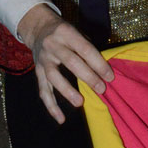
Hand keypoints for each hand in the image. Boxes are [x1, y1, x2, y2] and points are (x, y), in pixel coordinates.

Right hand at [18, 4, 113, 124]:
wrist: (39, 29)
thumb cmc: (66, 33)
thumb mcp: (77, 32)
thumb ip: (88, 48)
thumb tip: (104, 70)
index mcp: (66, 32)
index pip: (85, 49)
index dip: (98, 63)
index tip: (110, 77)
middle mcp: (52, 45)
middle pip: (71, 62)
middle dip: (88, 77)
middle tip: (101, 89)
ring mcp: (43, 59)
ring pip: (54, 77)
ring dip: (67, 91)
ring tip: (80, 102)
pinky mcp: (37, 72)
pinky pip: (43, 90)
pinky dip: (51, 106)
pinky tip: (61, 119)